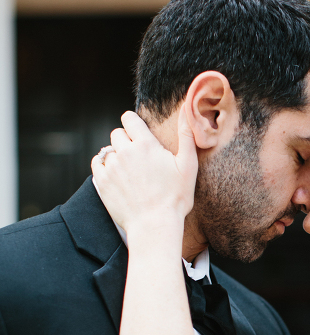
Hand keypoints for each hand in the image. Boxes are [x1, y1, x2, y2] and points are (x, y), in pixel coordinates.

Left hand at [90, 111, 196, 242]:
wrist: (155, 224)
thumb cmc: (176, 197)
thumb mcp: (188, 165)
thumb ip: (186, 135)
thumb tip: (187, 109)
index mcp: (145, 145)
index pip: (129, 118)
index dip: (134, 123)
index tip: (139, 132)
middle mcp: (124, 152)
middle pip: (117, 134)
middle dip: (126, 141)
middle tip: (139, 158)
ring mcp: (111, 167)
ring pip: (107, 150)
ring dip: (116, 155)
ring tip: (130, 172)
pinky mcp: (101, 181)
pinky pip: (97, 163)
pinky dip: (105, 166)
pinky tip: (118, 177)